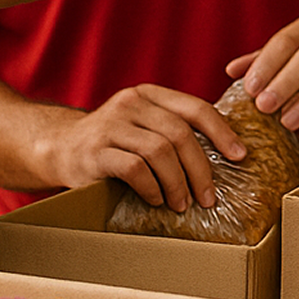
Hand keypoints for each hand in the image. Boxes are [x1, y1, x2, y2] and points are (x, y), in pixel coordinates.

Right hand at [33, 83, 244, 212]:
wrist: (59, 148)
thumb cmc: (113, 142)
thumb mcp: (143, 125)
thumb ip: (173, 129)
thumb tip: (227, 153)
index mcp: (149, 94)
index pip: (195, 108)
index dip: (222, 132)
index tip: (240, 156)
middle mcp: (130, 103)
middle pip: (180, 134)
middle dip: (201, 169)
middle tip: (209, 197)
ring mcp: (110, 125)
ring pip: (160, 152)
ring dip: (178, 183)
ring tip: (182, 204)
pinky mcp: (95, 151)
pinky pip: (134, 169)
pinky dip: (152, 188)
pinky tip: (156, 200)